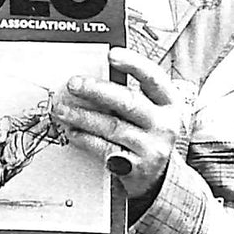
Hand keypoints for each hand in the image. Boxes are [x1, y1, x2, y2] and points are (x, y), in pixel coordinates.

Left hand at [53, 47, 182, 204]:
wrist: (158, 178)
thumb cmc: (147, 136)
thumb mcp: (149, 113)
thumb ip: (130, 95)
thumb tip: (94, 76)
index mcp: (169, 103)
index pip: (154, 78)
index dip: (133, 64)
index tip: (111, 55)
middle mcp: (164, 124)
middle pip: (128, 101)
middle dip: (96, 90)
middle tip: (73, 84)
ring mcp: (152, 147)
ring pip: (112, 126)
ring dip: (83, 116)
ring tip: (63, 110)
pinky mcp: (136, 167)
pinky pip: (105, 148)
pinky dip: (85, 139)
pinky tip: (73, 132)